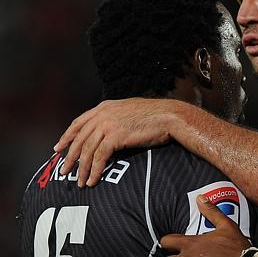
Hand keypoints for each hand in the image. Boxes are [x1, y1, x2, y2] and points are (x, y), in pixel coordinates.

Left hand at [54, 98, 177, 186]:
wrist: (169, 116)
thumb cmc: (156, 116)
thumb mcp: (130, 111)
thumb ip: (116, 117)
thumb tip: (109, 131)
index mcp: (105, 107)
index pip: (78, 122)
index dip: (67, 136)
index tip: (59, 148)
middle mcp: (103, 114)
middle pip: (80, 138)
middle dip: (70, 157)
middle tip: (64, 170)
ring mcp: (108, 124)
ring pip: (88, 150)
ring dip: (82, 168)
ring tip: (80, 181)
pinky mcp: (115, 136)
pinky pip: (100, 157)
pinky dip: (95, 170)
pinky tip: (93, 180)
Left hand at [162, 195, 251, 256]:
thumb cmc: (236, 247)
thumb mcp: (226, 225)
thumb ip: (211, 211)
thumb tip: (200, 198)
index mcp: (192, 244)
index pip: (166, 241)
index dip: (169, 241)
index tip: (173, 242)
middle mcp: (188, 256)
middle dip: (173, 254)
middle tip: (180, 251)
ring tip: (187, 256)